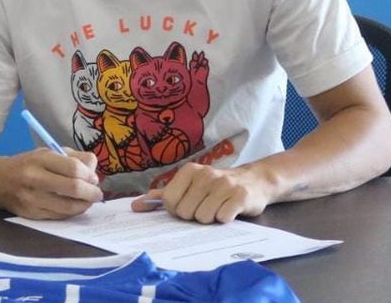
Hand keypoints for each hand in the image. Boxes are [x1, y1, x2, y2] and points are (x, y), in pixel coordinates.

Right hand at [0, 148, 100, 219]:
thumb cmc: (25, 164)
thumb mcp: (45, 153)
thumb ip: (72, 158)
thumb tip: (93, 170)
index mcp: (39, 159)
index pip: (73, 168)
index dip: (89, 175)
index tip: (93, 178)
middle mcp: (34, 178)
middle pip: (73, 188)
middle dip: (92, 192)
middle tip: (97, 193)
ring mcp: (32, 199)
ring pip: (68, 207)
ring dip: (85, 205)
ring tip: (88, 200)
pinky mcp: (31, 214)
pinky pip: (59, 216)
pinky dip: (72, 212)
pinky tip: (74, 206)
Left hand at [131, 162, 271, 223]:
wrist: (254, 181)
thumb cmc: (215, 187)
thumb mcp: (190, 186)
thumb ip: (163, 195)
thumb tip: (136, 205)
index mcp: (189, 171)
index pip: (169, 200)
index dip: (177, 209)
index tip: (188, 205)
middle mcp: (206, 174)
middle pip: (185, 212)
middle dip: (194, 215)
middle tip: (206, 206)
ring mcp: (224, 184)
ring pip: (203, 217)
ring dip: (210, 219)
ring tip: (218, 208)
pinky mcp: (240, 196)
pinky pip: (222, 217)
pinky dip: (224, 219)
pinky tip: (229, 211)